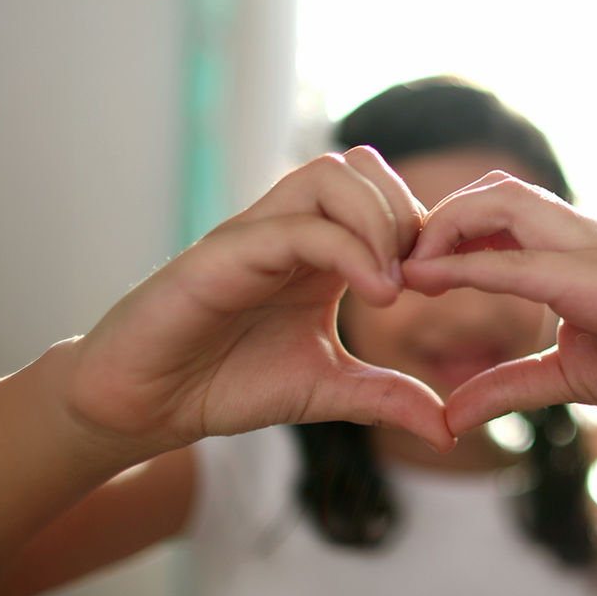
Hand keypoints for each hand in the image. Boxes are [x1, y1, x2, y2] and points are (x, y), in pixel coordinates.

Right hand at [67, 147, 453, 452]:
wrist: (146, 404)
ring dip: (380, 222)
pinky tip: (377, 297)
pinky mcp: (224, 253)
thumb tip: (450, 430)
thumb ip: (386, 399)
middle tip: (418, 281)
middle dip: (407, 214)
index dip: (425, 229)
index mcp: (318, 250)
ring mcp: (256, 234)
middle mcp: (290, 229)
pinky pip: (295, 226)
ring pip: (331, 176)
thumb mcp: (326, 392)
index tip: (440, 287)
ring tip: (394, 290)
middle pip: (362, 165)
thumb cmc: (226, 384)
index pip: (383, 194)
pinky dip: (348, 250)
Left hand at [403, 173, 596, 436]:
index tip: (401, 265)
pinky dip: (470, 265)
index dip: (442, 230)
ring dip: (443, 226)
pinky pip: (525, 260)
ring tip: (405, 266)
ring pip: (504, 201)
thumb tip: (451, 417)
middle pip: (491, 190)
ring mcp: (595, 250)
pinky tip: (427, 280)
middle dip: (434, 217)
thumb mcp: (567, 378)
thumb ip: (508, 387)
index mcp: (572, 250)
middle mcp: (580, 235)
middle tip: (393, 259)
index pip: (496, 213)